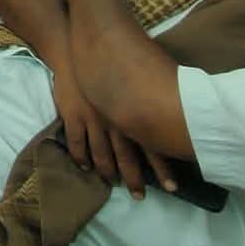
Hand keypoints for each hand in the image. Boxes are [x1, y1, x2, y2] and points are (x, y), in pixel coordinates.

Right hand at [51, 67, 175, 199]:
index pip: (151, 146)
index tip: (171, 187)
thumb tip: (170, 112)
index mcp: (133, 112)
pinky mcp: (73, 116)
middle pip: (126, 156)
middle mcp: (115, 121)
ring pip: (101, 153)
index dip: (161, 168)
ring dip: (107, 171)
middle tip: (140, 196)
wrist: (74, 48)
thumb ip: (149, 96)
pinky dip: (81, 157)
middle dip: (134, 178)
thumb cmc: (109, 58)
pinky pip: (77, 142)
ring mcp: (93, 120)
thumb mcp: (138, 76)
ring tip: (112, 184)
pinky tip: (85, 167)